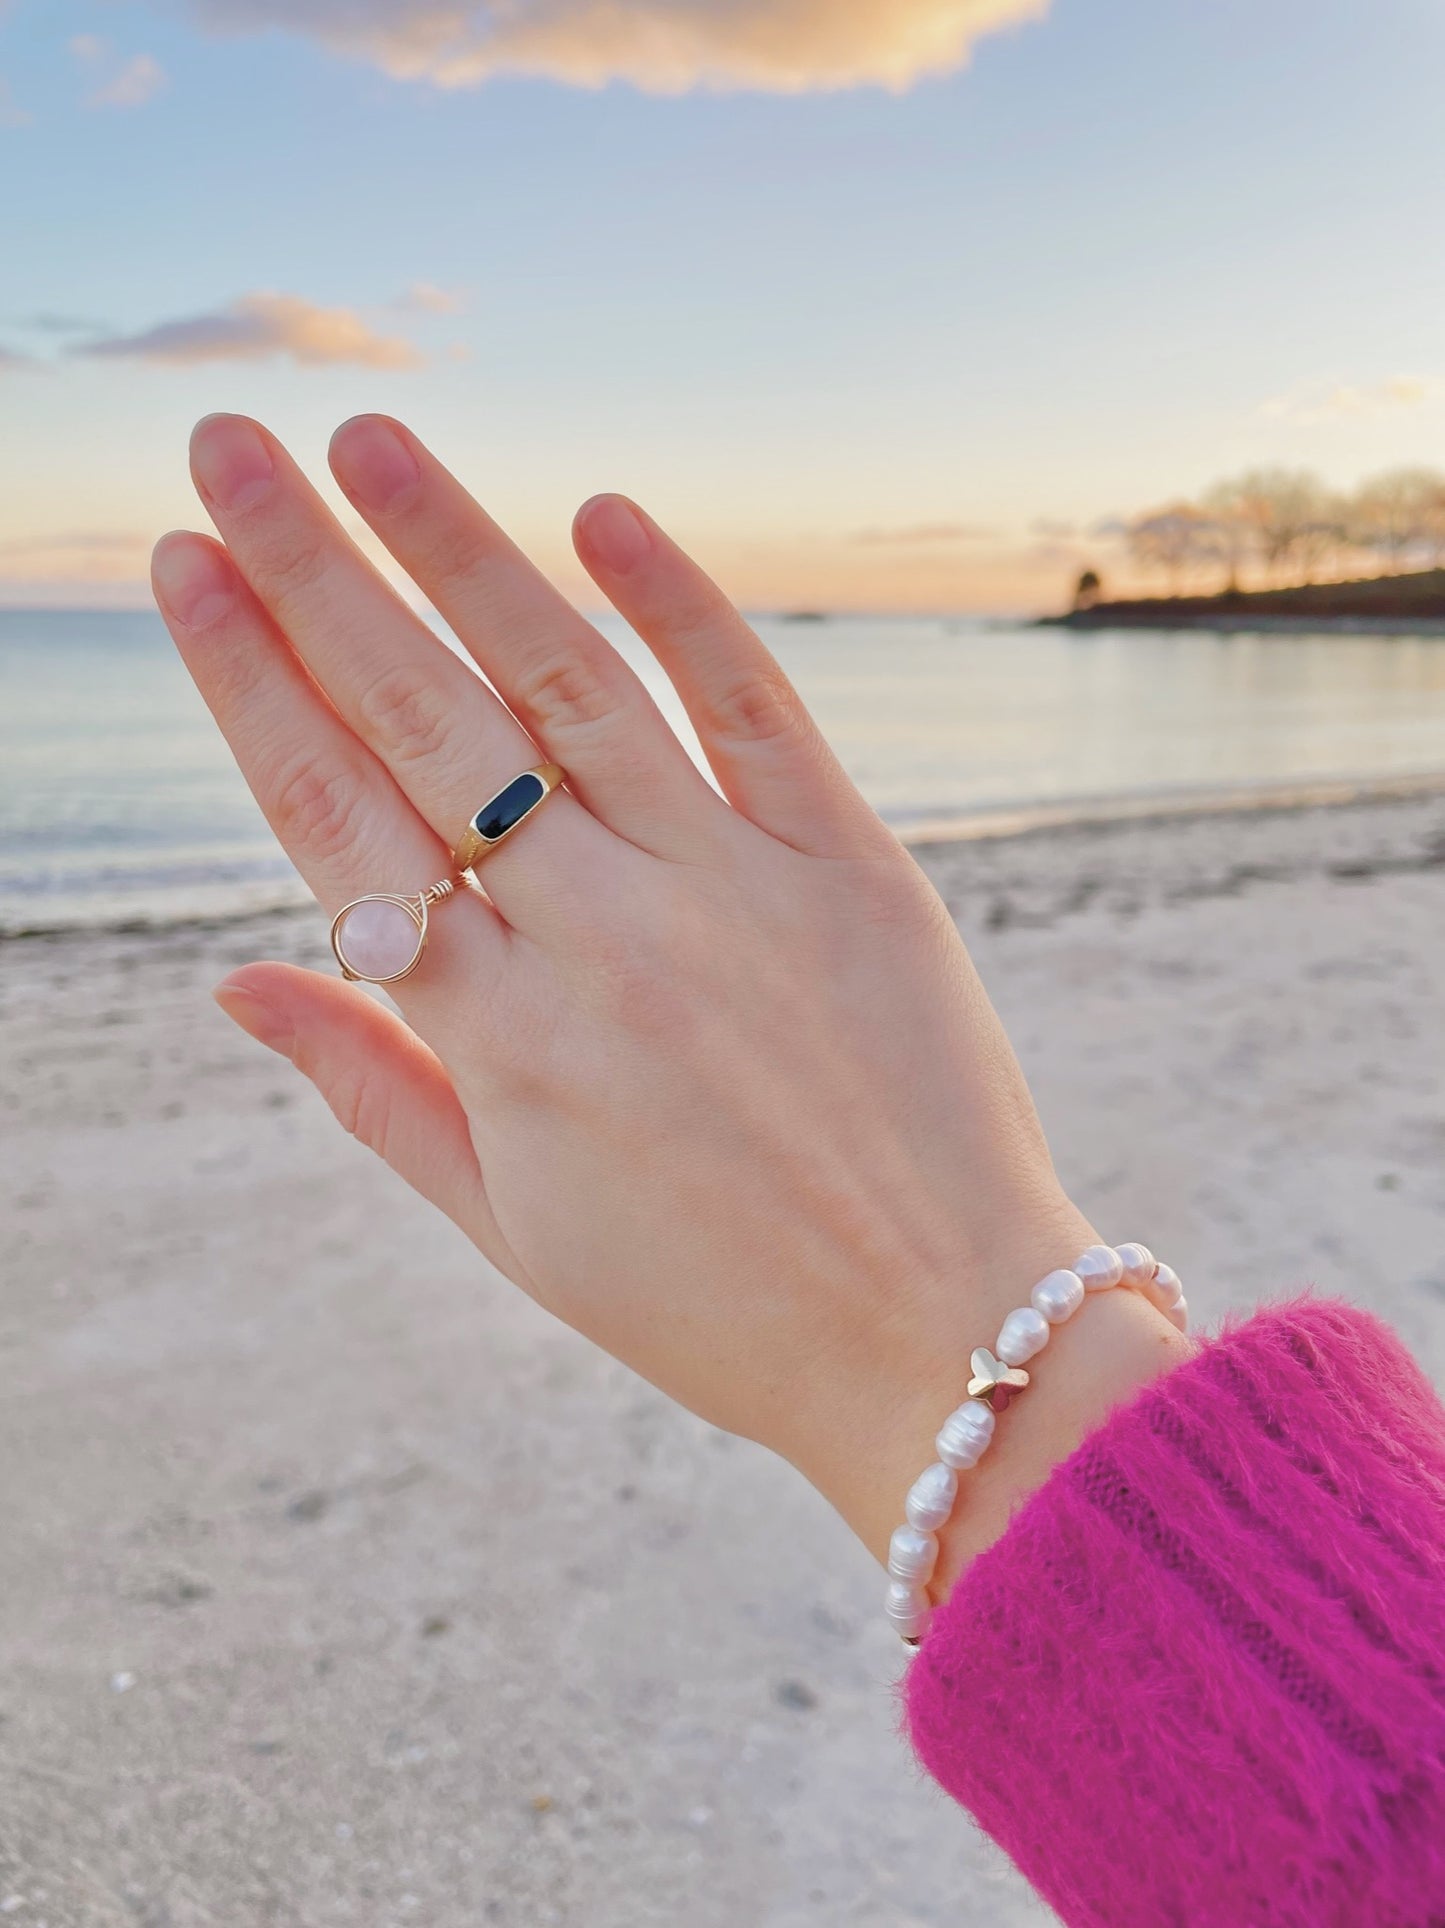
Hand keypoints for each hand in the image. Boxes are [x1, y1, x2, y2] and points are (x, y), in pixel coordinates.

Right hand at [153, 415, 1181, 1584]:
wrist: (939, 1338)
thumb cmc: (711, 1301)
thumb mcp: (514, 1227)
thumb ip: (374, 1091)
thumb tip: (236, 984)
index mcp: (499, 1038)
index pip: (337, 821)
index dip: (249, 683)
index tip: (181, 567)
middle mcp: (602, 940)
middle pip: (428, 724)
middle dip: (313, 573)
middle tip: (229, 445)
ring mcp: (734, 891)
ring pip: (573, 688)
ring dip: (464, 553)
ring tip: (372, 443)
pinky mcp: (854, 868)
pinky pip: (760, 712)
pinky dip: (685, 606)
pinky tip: (604, 512)